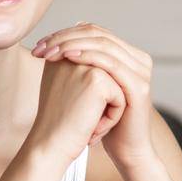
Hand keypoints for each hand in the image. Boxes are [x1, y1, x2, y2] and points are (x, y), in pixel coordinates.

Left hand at [31, 22, 157, 169]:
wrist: (123, 148)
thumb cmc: (101, 119)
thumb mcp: (88, 88)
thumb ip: (80, 64)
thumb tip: (62, 40)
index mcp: (128, 55)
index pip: (94, 31)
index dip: (65, 33)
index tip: (39, 43)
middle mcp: (138, 58)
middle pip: (98, 35)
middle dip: (65, 38)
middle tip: (40, 46)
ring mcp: (141, 71)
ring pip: (104, 45)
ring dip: (72, 45)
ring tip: (49, 51)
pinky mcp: (139, 85)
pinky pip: (111, 63)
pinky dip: (88, 56)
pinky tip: (68, 57)